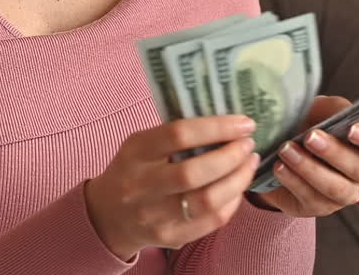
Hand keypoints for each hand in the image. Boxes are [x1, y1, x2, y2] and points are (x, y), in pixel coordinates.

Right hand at [86, 115, 259, 259]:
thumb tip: (226, 121)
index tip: (243, 123)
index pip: (179, 135)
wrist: (109, 215)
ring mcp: (156, 216)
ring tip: (249, 163)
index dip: (217, 127)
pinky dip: (233, 201)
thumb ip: (176, 134)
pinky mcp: (171, 237)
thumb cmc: (134, 170)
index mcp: (136, 152)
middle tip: (248, 144)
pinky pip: (212, 221)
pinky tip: (238, 186)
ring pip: (208, 201)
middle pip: (195, 172)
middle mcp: (142, 186)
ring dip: (238, 180)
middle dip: (231, 156)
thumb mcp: (141, 144)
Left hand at [252, 95, 358, 217]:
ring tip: (287, 150)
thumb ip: (335, 108)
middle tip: (310, 136)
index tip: (352, 129)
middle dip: (335, 152)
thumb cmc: (310, 123)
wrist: (279, 147)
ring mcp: (345, 193)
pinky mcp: (321, 207)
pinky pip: (313, 199)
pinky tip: (279, 167)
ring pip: (338, 188)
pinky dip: (294, 181)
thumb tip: (342, 112)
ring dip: (311, 168)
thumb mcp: (322, 109)